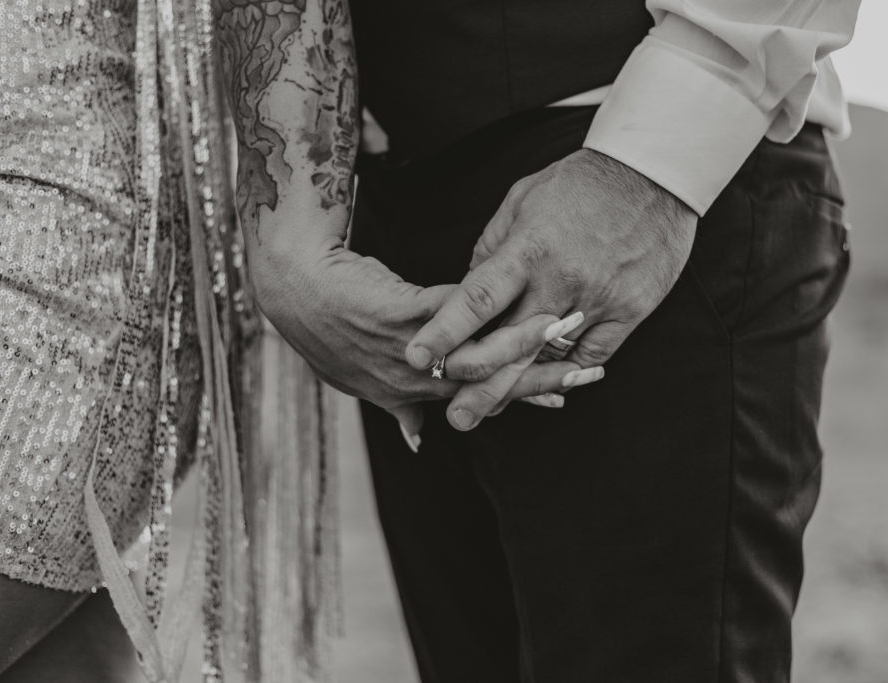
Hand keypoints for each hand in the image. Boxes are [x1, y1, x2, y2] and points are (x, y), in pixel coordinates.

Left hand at [251, 241, 588, 444]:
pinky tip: (524, 291)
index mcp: (413, 393)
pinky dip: (493, 304)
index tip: (568, 394)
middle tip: (591, 372)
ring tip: (568, 325)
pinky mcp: (400, 316)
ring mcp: (408, 351)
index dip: (527, 397)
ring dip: (528, 336)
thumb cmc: (336, 325)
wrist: (295, 286)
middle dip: (545, 377)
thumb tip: (419, 441)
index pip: (484, 398)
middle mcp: (415, 381)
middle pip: (493, 382)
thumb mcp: (365, 379)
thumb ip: (399, 408)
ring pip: (480, 348)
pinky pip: (457, 311)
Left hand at [406, 149, 698, 430]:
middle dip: (479, 386)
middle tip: (455, 417)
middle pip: (511, 346)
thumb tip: (468, 290)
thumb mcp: (521, 201)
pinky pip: (590, 356)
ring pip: (549, 360)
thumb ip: (492, 250)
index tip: (418, 355)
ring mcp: (597, 301)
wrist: (652, 175)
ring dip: (517, 388)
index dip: (445, 331)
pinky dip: (565, 372)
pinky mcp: (628, 312)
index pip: (477, 298)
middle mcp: (560, 281)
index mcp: (528, 250)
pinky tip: (544, 383)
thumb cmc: (578, 184)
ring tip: (488, 411)